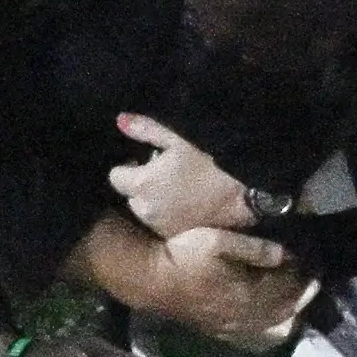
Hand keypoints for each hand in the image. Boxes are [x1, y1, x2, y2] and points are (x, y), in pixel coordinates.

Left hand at [109, 112, 250, 236]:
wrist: (241, 199)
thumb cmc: (210, 164)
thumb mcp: (178, 141)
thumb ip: (146, 130)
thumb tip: (120, 120)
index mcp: (140, 183)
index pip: (115, 176)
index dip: (128, 167)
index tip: (145, 161)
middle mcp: (143, 208)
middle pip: (129, 194)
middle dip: (141, 184)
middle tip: (165, 173)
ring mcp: (157, 225)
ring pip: (144, 209)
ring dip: (152, 200)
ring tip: (177, 188)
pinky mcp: (172, 237)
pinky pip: (159, 223)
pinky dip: (166, 214)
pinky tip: (186, 204)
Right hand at [147, 225, 315, 349]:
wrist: (152, 281)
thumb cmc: (184, 256)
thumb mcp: (217, 241)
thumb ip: (254, 248)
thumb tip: (286, 255)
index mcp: (248, 294)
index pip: (287, 287)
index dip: (304, 274)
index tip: (314, 260)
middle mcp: (246, 317)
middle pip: (286, 310)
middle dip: (304, 294)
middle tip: (313, 278)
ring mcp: (235, 328)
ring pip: (277, 328)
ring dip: (293, 313)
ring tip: (300, 299)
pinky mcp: (223, 333)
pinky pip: (259, 340)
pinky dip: (276, 330)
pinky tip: (278, 321)